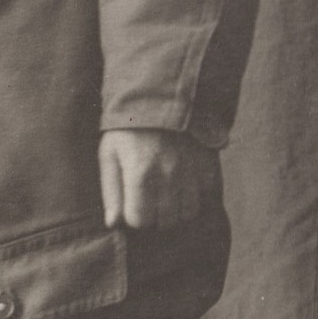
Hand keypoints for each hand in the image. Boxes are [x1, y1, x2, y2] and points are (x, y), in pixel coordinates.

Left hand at [98, 129, 218, 228]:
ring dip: (177, 208)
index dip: (134, 214)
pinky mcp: (208, 163)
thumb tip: (114, 223)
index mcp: (140, 174)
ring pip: (188, 213)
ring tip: (167, 191)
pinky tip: (185, 182)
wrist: (158, 95)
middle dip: (155, 214)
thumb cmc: (127, 128)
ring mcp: (191, 171)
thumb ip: (111, 190)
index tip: (132, 201)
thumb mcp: (109, 152)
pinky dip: (197, 194)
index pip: (140, 221)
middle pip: (165, 221)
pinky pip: (207, 195)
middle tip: (150, 196)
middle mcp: (168, 176)